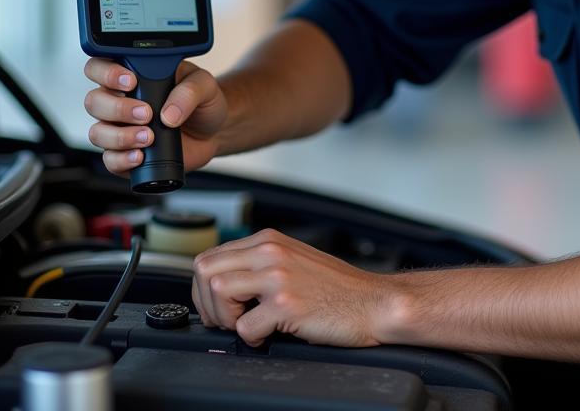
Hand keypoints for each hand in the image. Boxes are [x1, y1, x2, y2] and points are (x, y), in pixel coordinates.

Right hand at [83, 58, 227, 176]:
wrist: (214, 132)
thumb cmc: (203, 102)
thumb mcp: (204, 86)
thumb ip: (189, 91)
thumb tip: (169, 114)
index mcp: (133, 75)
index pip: (100, 67)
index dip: (106, 73)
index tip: (131, 82)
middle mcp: (120, 100)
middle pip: (94, 101)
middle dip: (117, 108)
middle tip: (146, 113)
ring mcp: (120, 128)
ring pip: (97, 132)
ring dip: (119, 136)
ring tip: (148, 137)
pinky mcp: (126, 153)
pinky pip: (109, 160)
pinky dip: (121, 159)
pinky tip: (140, 156)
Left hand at [191, 228, 392, 347]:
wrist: (374, 303)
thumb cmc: (338, 289)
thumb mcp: (293, 260)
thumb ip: (260, 262)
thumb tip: (222, 282)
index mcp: (268, 240)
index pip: (211, 255)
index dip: (205, 287)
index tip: (216, 306)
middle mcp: (270, 251)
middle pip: (205, 269)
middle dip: (207, 302)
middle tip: (226, 320)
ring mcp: (278, 276)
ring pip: (217, 291)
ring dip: (224, 319)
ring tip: (246, 325)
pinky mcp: (286, 304)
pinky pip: (244, 328)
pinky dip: (251, 339)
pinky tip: (269, 335)